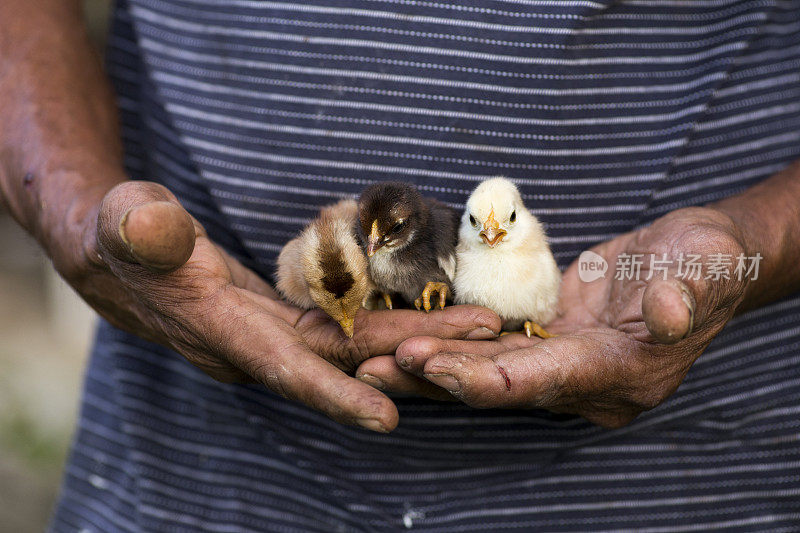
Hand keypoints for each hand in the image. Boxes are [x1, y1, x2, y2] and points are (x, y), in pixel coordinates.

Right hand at [61, 181, 500, 431]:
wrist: (124, 259)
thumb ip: (139, 227)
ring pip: (356, 344)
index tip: (389, 420)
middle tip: (487, 337)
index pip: (284, 368)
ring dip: (416, 337)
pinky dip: (388, 324)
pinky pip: (347, 327)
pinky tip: (433, 312)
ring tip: (481, 321)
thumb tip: (153, 224)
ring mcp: (276, 334)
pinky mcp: (287, 319)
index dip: (332, 394)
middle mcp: (258, 345)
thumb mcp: (122, 222)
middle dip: (412, 355)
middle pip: (345, 359)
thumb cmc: (119, 235)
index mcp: (223, 331)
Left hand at [356, 207, 749, 426]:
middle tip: (371, 362)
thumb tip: (667, 313)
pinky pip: (488, 346)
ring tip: (367, 355)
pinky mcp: (546, 340)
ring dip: (427, 365)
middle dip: (433, 375)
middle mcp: (582, 381)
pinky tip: (403, 332)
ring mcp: (561, 362)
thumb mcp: (707, 268)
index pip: (538, 383)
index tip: (426, 362)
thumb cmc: (710, 262)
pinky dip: (447, 342)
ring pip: (483, 369)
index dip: (479, 376)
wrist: (699, 259)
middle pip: (496, 384)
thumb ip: (687, 293)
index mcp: (619, 375)